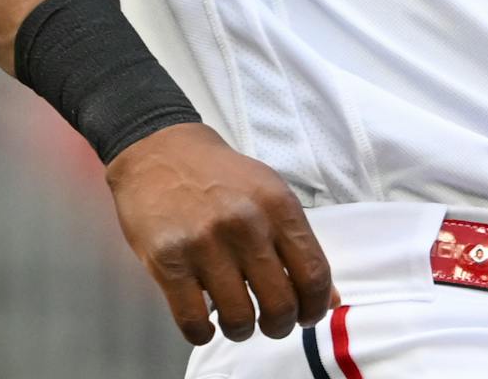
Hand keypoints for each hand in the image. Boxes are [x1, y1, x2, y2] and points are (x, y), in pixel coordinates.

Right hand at [105, 122, 334, 344]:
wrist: (160, 153)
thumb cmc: (220, 176)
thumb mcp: (270, 195)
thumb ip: (298, 243)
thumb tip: (327, 296)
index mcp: (278, 206)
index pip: (313, 274)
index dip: (314, 307)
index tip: (307, 315)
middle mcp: (247, 225)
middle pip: (280, 304)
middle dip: (280, 326)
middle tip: (271, 324)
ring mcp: (206, 244)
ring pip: (239, 319)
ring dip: (242, 331)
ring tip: (238, 321)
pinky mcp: (169, 261)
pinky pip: (193, 321)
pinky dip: (202, 334)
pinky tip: (205, 324)